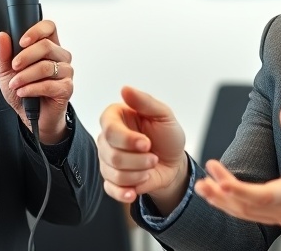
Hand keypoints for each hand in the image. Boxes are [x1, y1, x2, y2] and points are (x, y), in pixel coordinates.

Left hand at [0, 20, 72, 143]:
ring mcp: (66, 72)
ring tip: (16, 84)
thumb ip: (4, 54)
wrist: (30, 117)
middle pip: (47, 45)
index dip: (36, 31)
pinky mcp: (67, 88)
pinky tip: (23, 92)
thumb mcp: (7, 72)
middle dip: (26, 56)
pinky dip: (32, 89)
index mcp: (48, 47)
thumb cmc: (22, 91)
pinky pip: (49, 84)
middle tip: (14, 67)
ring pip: (46, 66)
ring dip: (26, 76)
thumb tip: (2, 36)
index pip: (49, 27)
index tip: (22, 42)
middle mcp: (60, 57)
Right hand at [97, 86, 187, 211]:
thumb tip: (125, 89)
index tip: (146, 143)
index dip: (127, 139)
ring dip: (137, 173)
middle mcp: (107, 139)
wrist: (173, 163)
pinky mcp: (111, 180)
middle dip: (138, 160)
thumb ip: (144, 102)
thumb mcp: (163, 115)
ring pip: (112, 172)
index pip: (109, 129)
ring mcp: (107, 160)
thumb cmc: (167, 136)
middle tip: (153, 157)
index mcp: (115, 118)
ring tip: (150, 167)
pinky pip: (110, 188)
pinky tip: (134, 190)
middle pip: (111, 154)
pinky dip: (124, 192)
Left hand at [194, 106, 280, 226]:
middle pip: (250, 207)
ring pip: (247, 214)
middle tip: (204, 180)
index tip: (220, 179)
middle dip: (223, 195)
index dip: (240, 190)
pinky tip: (217, 196)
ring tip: (203, 188)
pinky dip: (232, 207)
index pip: (265, 195)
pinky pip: (251, 215)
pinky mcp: (277, 218)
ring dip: (223, 202)